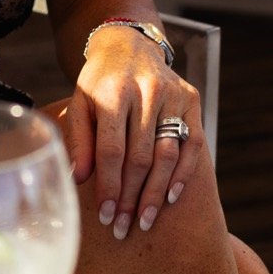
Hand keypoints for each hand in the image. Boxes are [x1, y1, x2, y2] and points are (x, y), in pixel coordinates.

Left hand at [63, 26, 204, 240]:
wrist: (128, 46)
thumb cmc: (99, 81)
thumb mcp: (80, 102)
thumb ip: (80, 139)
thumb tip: (79, 179)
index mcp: (112, 92)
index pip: (112, 150)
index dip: (109, 186)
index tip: (105, 215)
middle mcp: (145, 91)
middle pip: (140, 157)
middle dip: (130, 197)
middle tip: (123, 227)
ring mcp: (172, 95)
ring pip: (167, 154)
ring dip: (156, 193)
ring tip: (144, 220)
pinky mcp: (191, 99)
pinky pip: (193, 144)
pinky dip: (183, 174)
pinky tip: (170, 197)